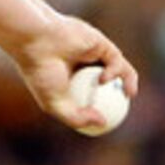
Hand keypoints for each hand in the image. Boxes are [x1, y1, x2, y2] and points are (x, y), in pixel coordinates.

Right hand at [13, 18, 140, 134]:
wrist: (36, 42)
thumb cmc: (41, 72)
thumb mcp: (55, 104)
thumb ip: (77, 117)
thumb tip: (103, 123)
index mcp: (70, 79)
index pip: (93, 95)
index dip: (105, 108)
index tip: (110, 119)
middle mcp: (83, 65)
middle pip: (110, 81)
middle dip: (120, 93)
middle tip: (125, 106)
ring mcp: (93, 53)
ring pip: (118, 68)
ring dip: (126, 81)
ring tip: (129, 94)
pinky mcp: (101, 42)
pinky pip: (115, 58)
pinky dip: (113, 70)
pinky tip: (104, 80)